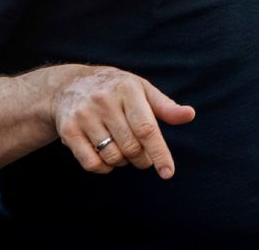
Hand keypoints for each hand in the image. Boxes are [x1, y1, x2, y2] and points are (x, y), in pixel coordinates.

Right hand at [51, 66, 194, 178]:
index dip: (159, 153)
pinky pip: (92, 164)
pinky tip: (105, 155)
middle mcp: (104, 101)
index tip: (168, 172)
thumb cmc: (116, 90)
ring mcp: (84, 116)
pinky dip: (104, 168)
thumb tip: (189, 115)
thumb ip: (165, 107)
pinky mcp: (69, 131)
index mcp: (127, 89)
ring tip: (122, 147)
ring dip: (123, 161)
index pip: (147, 128)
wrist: (69, 85)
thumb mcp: (142, 90)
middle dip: (142, 158)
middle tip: (142, 153)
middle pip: (132, 147)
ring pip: (113, 157)